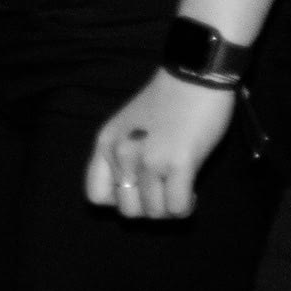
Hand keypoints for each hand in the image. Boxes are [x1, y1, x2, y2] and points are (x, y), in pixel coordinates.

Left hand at [85, 71, 238, 217]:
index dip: (121, 200)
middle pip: (129, 211)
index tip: (140, 191)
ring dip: (170, 208)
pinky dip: (186, 207)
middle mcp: (121, 154)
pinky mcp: (178, 163)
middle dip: (150, 208)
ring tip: (180, 189)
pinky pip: (177, 208)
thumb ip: (123, 156)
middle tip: (166, 192)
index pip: (97, 196)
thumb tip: (137, 192)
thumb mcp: (128, 126)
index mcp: (105, 144)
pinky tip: (192, 191)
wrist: (194, 77)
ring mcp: (148, 159)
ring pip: (154, 213)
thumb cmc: (166, 101)